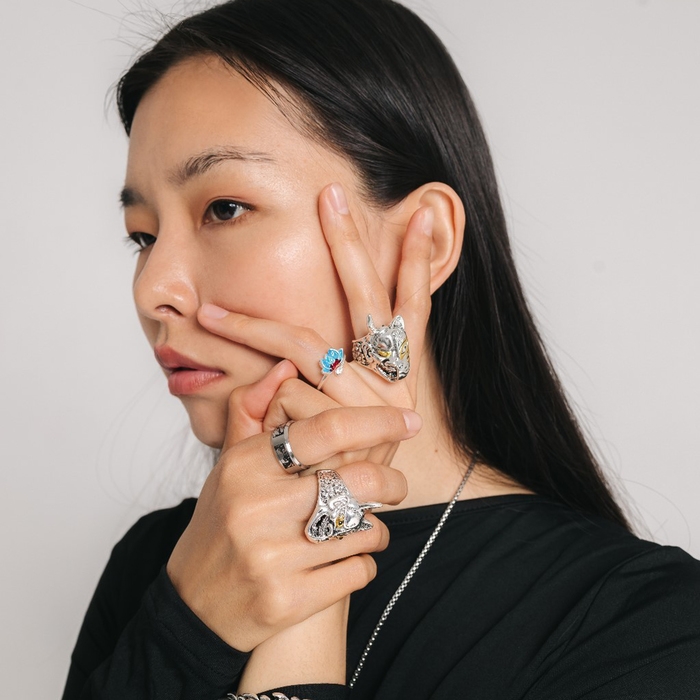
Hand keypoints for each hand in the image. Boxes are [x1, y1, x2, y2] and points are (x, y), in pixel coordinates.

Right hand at [166, 358, 415, 651]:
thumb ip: (252, 410)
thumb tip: (286, 368)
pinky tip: (344, 560)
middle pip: (360, 480)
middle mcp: (256, 508)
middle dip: (392, 482)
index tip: (409, 421)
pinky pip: (358, 571)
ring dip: (376, 528)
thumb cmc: (220, 525)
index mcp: (245, 466)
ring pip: (365, 529)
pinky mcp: (287, 601)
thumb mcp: (228, 465)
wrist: (194, 606)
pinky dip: (363, 563)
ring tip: (361, 527)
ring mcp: (271, 557)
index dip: (377, 421)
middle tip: (395, 486)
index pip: (326, 430)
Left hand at [198, 182, 434, 467]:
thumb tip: (288, 342)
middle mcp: (389, 380)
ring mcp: (365, 402)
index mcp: (397, 372)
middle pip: (367, 299)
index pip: (411, 305)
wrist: (343, 519)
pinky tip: (259, 418)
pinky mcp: (336, 427)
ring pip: (303, 348)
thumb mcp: (346, 417)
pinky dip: (262, 401)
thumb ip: (319, 374)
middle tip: (331, 195)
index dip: (418, 261)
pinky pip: (284, 394)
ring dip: (250, 332)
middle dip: (350, 245)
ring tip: (207, 315)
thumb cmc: (344, 460)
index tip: (421, 214)